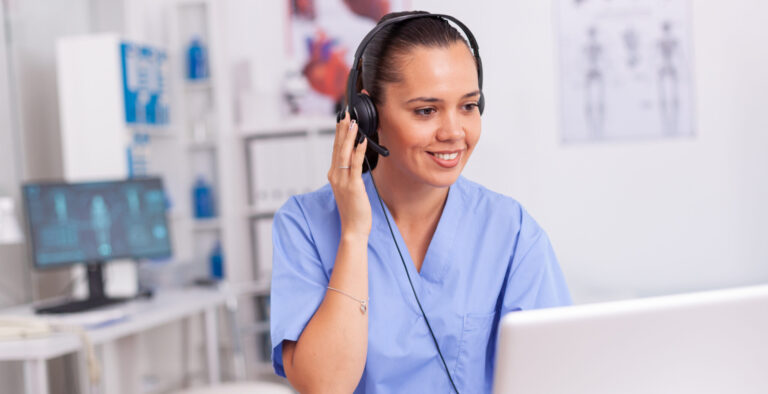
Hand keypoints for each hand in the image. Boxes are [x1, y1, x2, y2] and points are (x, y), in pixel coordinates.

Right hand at [328, 112, 370, 237]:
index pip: (335, 150)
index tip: (342, 120)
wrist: (353, 228)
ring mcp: (342, 180)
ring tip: (352, 121)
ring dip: (349, 136)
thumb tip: (356, 161)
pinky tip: (361, 141)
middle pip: (337, 147)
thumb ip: (349, 174)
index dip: (339, 134)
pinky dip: (358, 151)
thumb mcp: (349, 189)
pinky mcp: (352, 185)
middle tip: (345, 113)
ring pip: (344, 153)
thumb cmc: (354, 211)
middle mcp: (335, 175)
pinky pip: (355, 164)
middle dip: (342, 129)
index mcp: (334, 175)